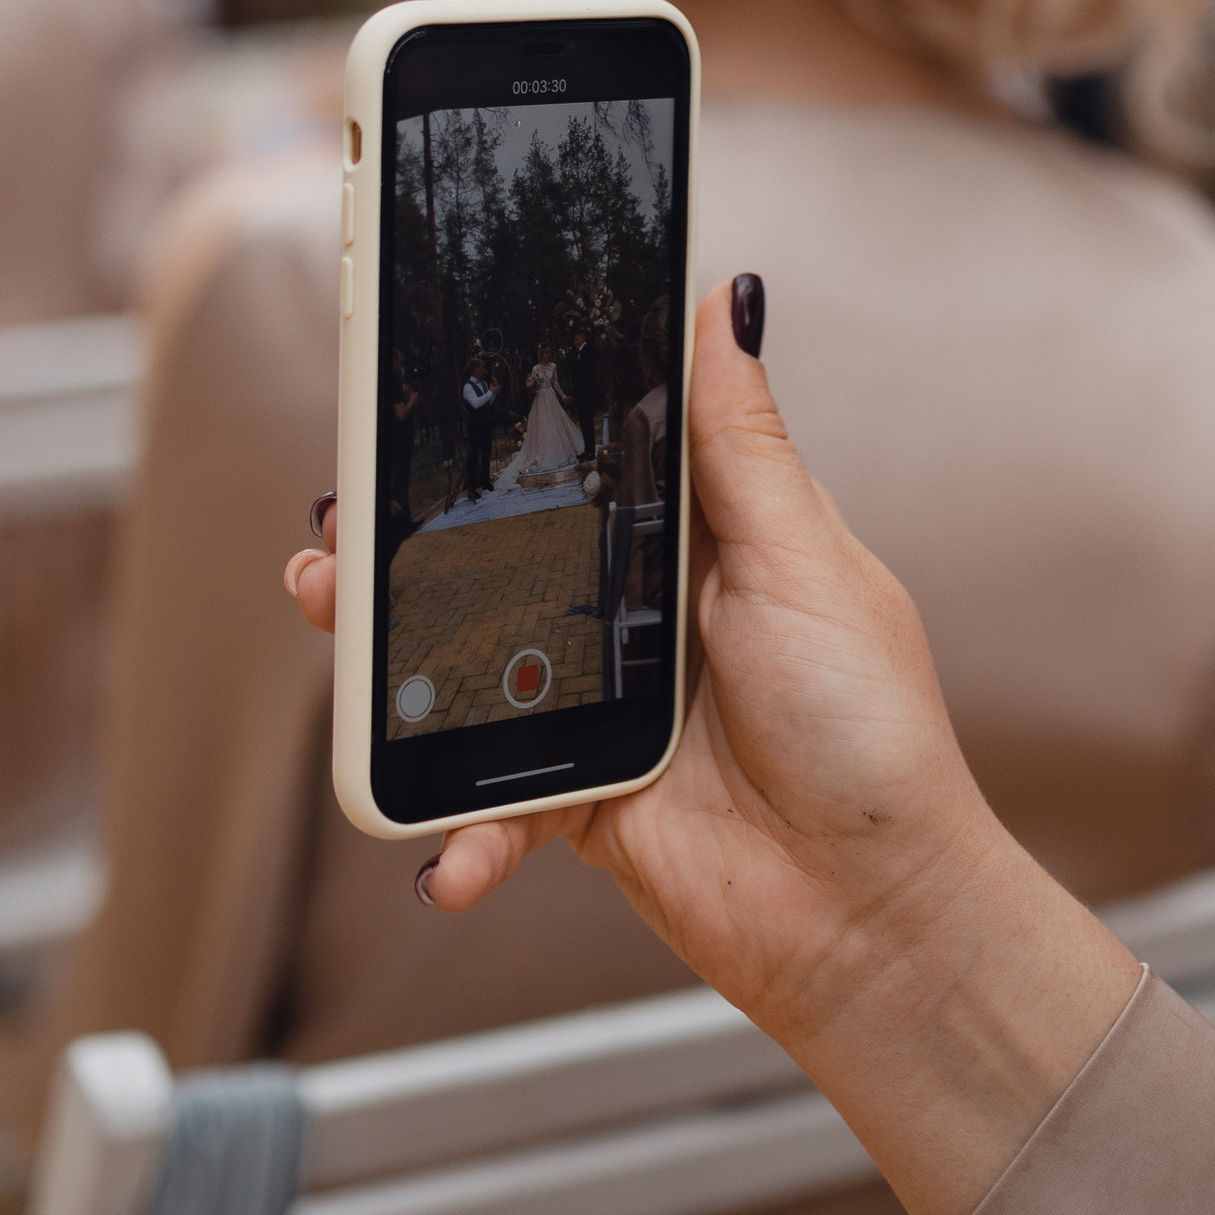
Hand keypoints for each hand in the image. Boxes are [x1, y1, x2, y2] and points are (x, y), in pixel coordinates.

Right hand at [284, 287, 1136, 1214]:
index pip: (583, 467)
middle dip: (409, 551)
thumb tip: (730, 302)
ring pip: (469, 673)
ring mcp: (601, 713)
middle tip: (340, 528)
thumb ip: (742, 443)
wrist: (874, 912)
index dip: (504, 441)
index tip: (425, 408)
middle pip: (498, 566)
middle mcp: (638, 619)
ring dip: (391, 669)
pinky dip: (460, 831)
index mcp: (698, 543)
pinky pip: (489, 803)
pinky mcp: (578, 802)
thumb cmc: (872, 733)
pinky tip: (449, 848)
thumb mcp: (806, 564)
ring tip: (341, 641)